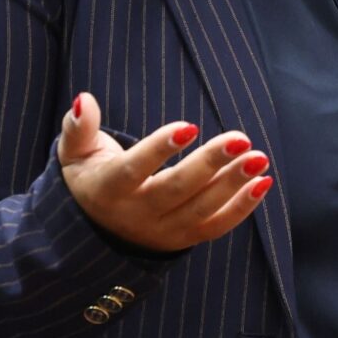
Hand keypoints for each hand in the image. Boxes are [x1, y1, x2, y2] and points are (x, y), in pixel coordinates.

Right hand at [57, 92, 272, 253]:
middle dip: (210, 164)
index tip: (189, 127)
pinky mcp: (186, 238)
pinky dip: (242, 208)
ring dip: (233, 183)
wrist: (98, 232)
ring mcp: (164, 231)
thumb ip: (77, 127)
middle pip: (176, 190)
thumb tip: (85, 99)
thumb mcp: (74, 154)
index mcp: (108, 190)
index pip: (134, 170)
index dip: (159, 150)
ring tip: (258, 157)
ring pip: (201, 209)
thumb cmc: (91, 178)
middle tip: (240, 138)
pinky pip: (217, 226)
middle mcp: (137, 214)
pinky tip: (262, 182)